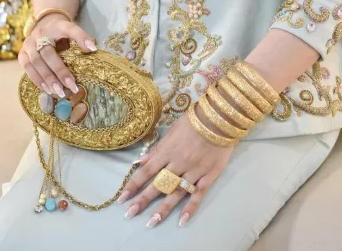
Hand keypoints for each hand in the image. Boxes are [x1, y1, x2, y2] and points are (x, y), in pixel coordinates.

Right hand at [18, 14, 95, 96]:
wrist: (44, 26)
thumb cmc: (62, 34)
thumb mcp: (72, 33)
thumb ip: (80, 40)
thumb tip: (92, 51)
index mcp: (58, 26)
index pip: (70, 29)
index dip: (81, 38)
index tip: (92, 49)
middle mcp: (41, 34)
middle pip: (48, 53)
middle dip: (60, 71)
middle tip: (72, 86)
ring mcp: (29, 43)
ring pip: (36, 63)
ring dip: (48, 79)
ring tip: (59, 92)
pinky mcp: (22, 53)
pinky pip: (27, 67)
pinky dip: (37, 80)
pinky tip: (47, 90)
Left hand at [118, 111, 233, 227]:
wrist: (219, 119)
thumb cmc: (193, 122)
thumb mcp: (171, 131)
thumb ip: (157, 149)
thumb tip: (139, 162)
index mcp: (167, 151)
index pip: (147, 171)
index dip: (134, 185)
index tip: (122, 198)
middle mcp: (178, 163)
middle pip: (159, 184)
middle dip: (143, 200)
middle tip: (130, 214)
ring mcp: (194, 171)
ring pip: (176, 192)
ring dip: (164, 208)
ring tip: (152, 222)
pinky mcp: (209, 175)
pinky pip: (198, 194)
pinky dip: (190, 207)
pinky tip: (182, 220)